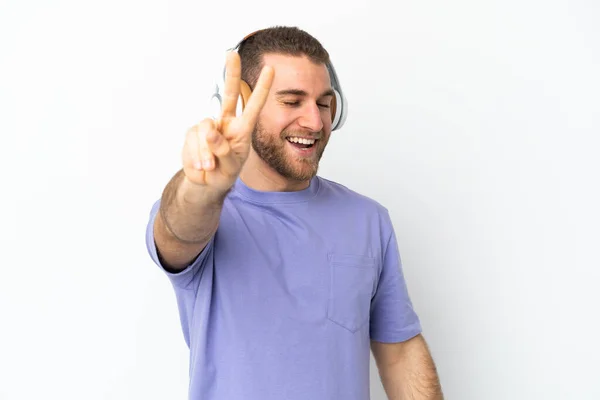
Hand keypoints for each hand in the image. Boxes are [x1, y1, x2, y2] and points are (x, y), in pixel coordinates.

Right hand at [182, 52, 273, 192]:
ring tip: (211, 166)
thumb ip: (223, 151)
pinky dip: (197, 156)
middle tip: (232, 53)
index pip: (253, 105)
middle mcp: (225, 123)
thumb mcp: (230, 166)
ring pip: (206, 130)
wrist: (205, 183)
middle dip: (231, 73)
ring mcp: (208, 127)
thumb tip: (211, 133)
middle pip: (228, 94)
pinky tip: (202, 165)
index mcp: (242, 129)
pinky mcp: (192, 133)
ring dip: (208, 153)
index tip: (271, 69)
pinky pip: (193, 141)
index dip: (262, 88)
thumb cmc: (224, 172)